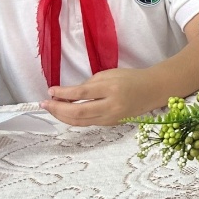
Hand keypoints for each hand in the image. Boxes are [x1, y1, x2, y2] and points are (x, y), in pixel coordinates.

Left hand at [41, 68, 157, 125]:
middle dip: (58, 109)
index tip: (51, 91)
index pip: (82, 93)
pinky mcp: (111, 125)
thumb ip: (90, 84)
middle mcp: (111, 106)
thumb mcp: (110, 74)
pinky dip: (74, 119)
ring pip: (81, 122)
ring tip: (52, 109)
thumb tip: (68, 94)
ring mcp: (111, 118)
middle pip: (78, 112)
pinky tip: (66, 113)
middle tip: (45, 104)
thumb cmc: (131, 78)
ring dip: (63, 116)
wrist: (153, 90)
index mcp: (112, 88)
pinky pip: (88, 123)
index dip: (64, 93)